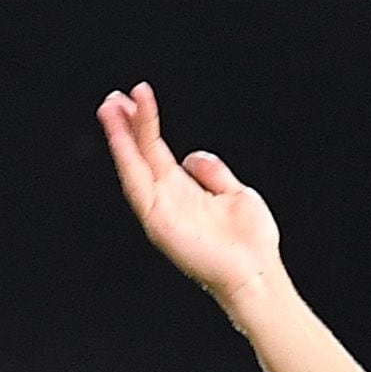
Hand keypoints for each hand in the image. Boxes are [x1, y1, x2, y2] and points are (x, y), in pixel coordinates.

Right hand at [97, 82, 281, 307]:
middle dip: (127, 125)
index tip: (138, 97)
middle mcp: (168, 198)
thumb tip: (194, 156)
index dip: (147, 124)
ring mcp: (160, 210)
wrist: (258, 274)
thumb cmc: (252, 243)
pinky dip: (128, 160)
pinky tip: (122, 137)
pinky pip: (137, 186)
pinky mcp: (158, 223)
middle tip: (114, 97)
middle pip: (141, 154)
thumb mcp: (236, 194)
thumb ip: (213, 172)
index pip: (157, 151)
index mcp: (183, 190)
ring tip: (112, 107)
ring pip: (134, 166)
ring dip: (121, 136)